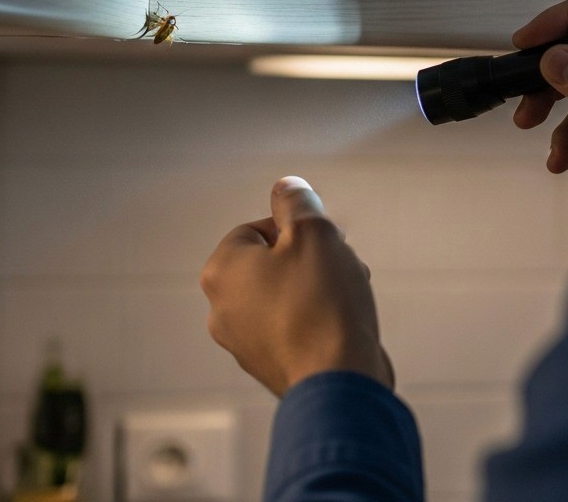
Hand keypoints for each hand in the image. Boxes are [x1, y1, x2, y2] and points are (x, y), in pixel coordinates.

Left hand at [200, 176, 393, 396]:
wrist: (338, 381)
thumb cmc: (323, 303)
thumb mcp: (313, 232)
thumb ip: (296, 202)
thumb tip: (286, 187)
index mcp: (222, 270)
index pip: (257, 229)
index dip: (296, 229)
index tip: (325, 242)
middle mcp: (221, 308)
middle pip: (270, 263)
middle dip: (309, 260)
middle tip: (338, 267)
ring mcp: (242, 343)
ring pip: (283, 296)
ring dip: (316, 288)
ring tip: (346, 297)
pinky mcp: (268, 367)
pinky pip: (292, 328)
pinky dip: (315, 321)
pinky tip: (342, 325)